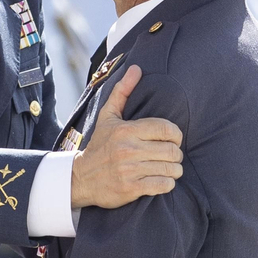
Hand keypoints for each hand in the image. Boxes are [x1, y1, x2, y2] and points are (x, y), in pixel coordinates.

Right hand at [70, 65, 183, 209]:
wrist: (80, 178)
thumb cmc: (99, 145)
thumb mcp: (108, 116)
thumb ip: (122, 92)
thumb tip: (136, 68)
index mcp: (127, 130)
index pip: (166, 129)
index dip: (176, 135)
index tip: (173, 139)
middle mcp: (128, 149)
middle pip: (171, 150)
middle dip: (176, 154)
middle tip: (172, 155)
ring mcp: (130, 170)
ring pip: (170, 169)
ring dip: (174, 170)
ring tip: (169, 168)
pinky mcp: (131, 189)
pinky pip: (162, 185)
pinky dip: (167, 183)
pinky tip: (162, 180)